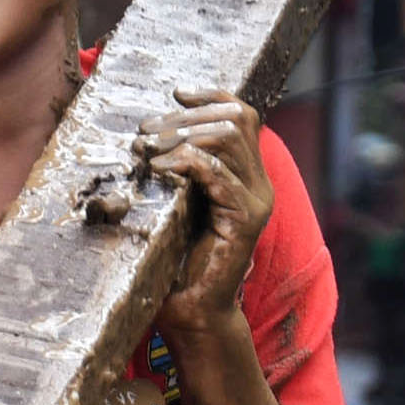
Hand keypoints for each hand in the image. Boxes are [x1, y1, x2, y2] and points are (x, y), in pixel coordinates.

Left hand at [136, 88, 273, 345]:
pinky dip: (186, 161)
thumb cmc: (174, 259)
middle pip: (235, 118)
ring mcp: (255, 201)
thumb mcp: (174, 200)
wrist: (190, 311)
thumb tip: (150, 131)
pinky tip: (160, 167)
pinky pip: (218, 174)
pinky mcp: (245, 221)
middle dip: (185, 117)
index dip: (211, 95)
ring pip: (228, 138)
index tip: (175, 94)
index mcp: (244, 173)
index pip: (242, 113)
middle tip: (146, 133)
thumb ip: (177, 167)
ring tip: (148, 150)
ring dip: (182, 135)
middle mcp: (257, 183)